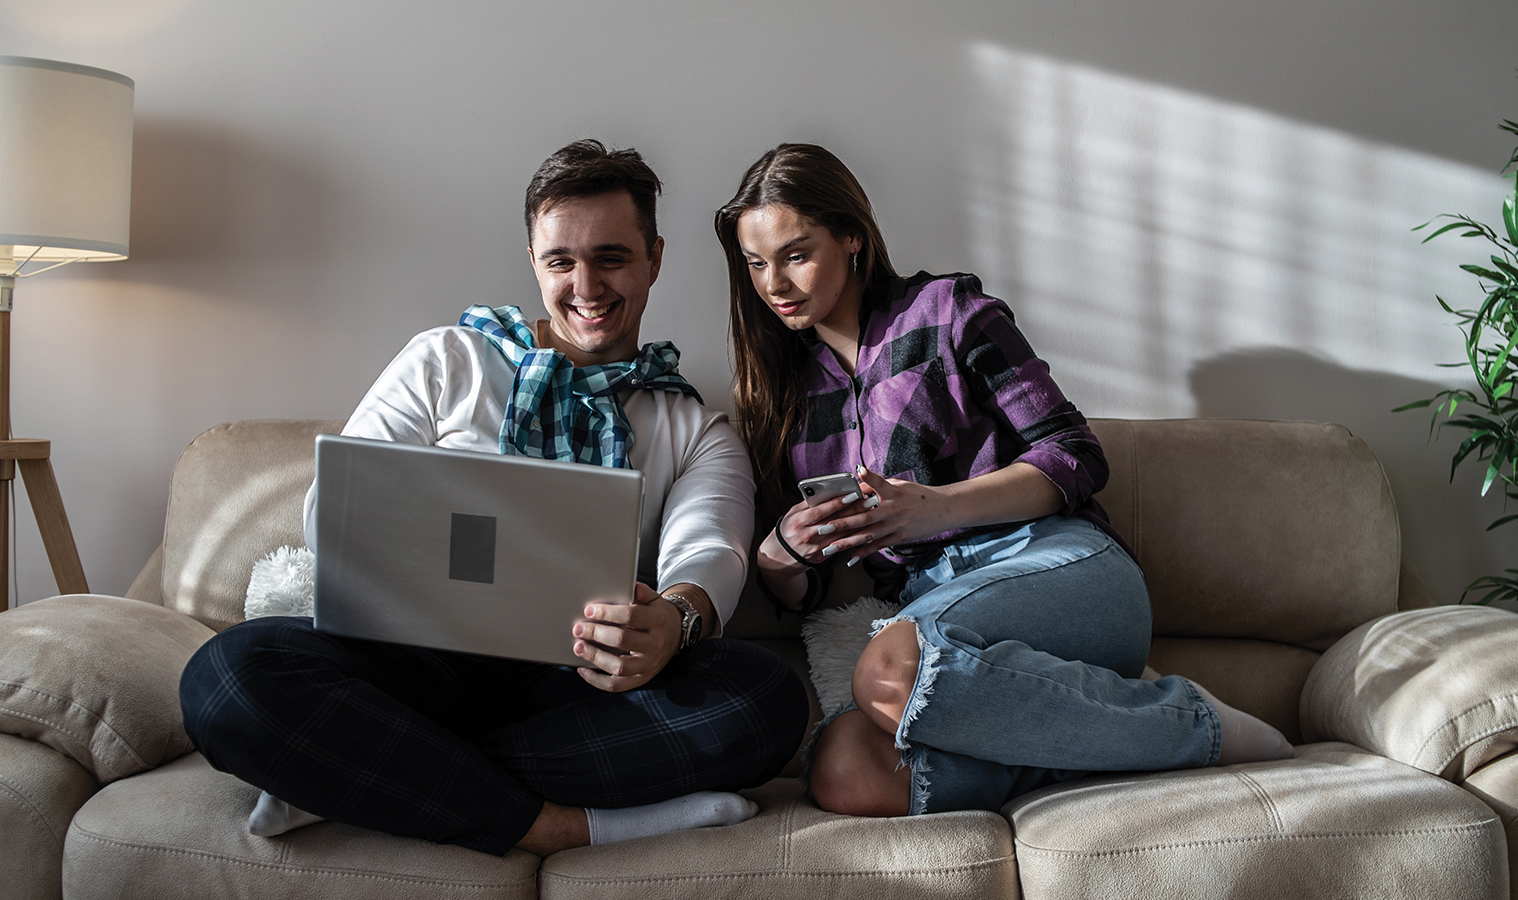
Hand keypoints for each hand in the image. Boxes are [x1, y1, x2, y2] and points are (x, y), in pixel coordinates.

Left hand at [573, 582, 681, 691]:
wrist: (675, 636)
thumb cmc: (657, 616)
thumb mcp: (654, 600)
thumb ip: (642, 593)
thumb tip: (632, 587)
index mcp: (657, 621)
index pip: (631, 615)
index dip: (607, 613)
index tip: (589, 610)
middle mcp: (655, 645)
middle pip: (622, 640)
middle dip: (596, 633)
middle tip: (579, 628)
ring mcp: (648, 665)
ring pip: (619, 666)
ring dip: (595, 657)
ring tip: (578, 647)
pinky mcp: (641, 679)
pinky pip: (617, 685)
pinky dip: (597, 680)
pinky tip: (583, 669)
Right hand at [769, 488, 867, 567]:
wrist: (781, 556)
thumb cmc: (790, 528)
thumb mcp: (794, 513)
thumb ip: (809, 503)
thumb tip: (829, 490)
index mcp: (799, 521)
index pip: (821, 511)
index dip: (838, 503)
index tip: (853, 494)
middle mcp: (807, 536)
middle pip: (835, 522)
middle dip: (854, 511)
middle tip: (870, 501)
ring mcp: (815, 548)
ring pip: (841, 535)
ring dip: (859, 523)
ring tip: (872, 512)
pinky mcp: (822, 557)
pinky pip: (840, 546)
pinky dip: (853, 536)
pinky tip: (866, 528)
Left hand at [815, 466, 955, 564]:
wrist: (944, 509)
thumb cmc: (919, 495)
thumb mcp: (900, 485)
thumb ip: (879, 485)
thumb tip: (857, 483)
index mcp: (893, 492)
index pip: (878, 483)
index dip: (868, 477)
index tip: (856, 472)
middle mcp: (893, 509)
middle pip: (864, 517)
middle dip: (841, 523)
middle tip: (822, 528)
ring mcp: (896, 525)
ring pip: (868, 536)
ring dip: (847, 543)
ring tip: (829, 548)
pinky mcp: (900, 537)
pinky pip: (878, 546)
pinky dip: (864, 552)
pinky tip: (850, 558)